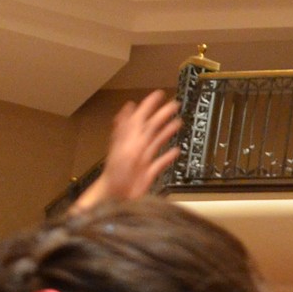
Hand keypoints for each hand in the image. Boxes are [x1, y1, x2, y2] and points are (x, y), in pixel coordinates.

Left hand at [82, 91, 180, 206]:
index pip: (140, 117)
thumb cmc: (116, 174)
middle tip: (174, 105)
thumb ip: (128, 127)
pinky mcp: (148, 173)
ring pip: (157, 142)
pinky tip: (175, 151)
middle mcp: (136, 147)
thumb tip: (129, 108)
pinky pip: (160, 162)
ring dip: (167, 132)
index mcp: (130, 139)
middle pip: (151, 128)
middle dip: (162, 115)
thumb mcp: (123, 147)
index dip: (149, 105)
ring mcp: (142, 160)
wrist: (115, 197)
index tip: (158, 94)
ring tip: (177, 123)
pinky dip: (168, 156)